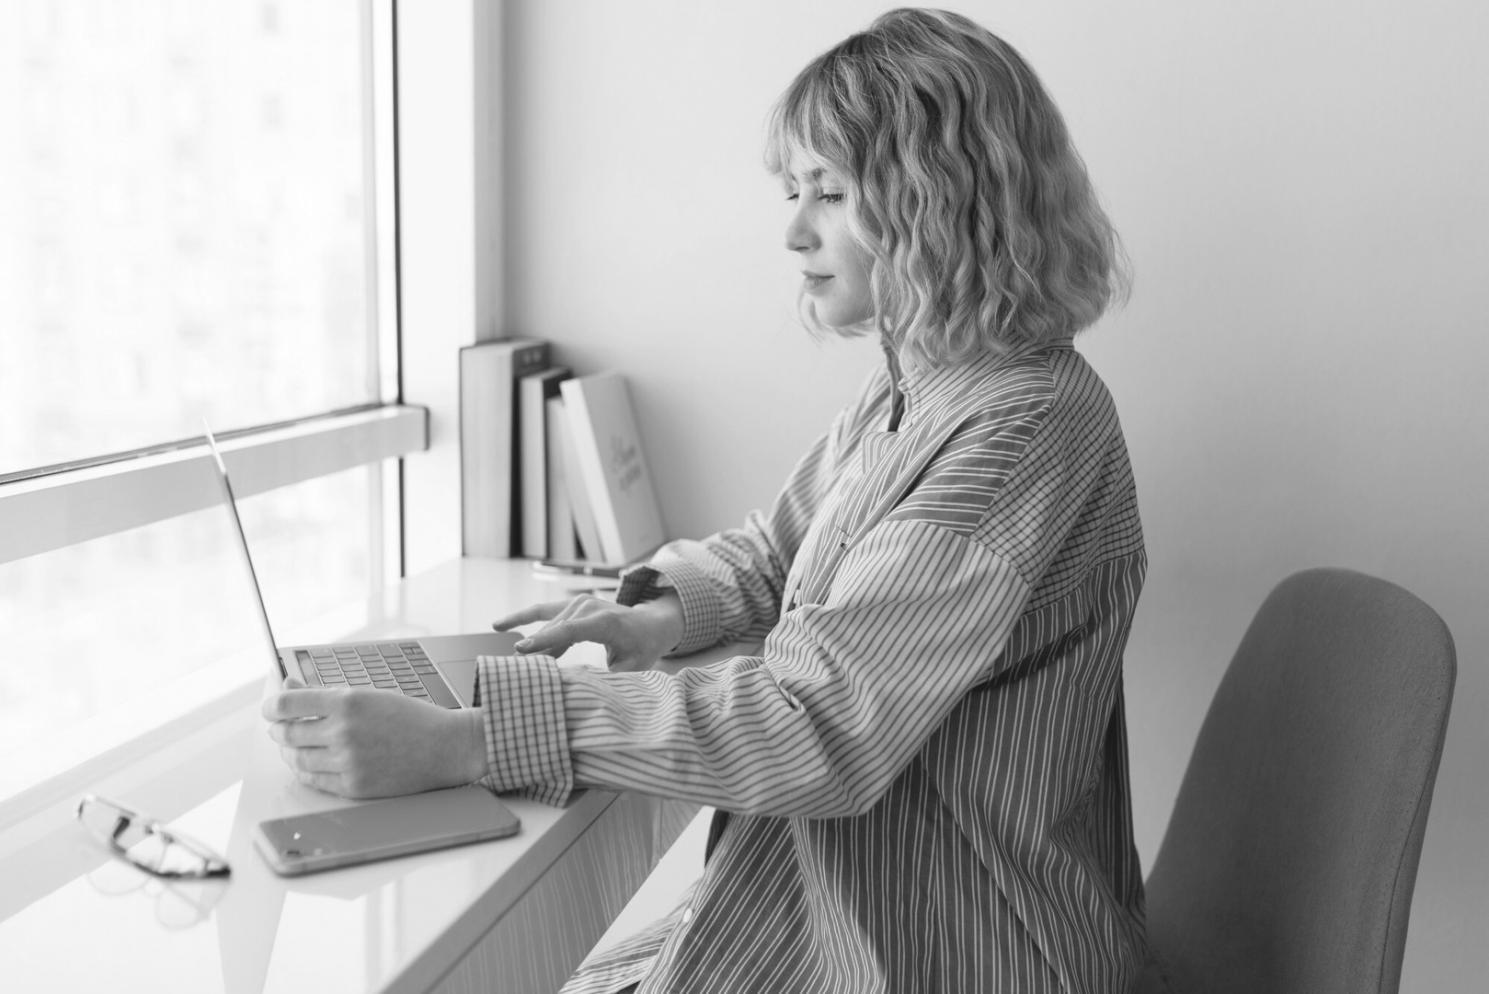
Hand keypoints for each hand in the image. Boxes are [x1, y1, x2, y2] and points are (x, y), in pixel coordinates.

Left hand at [262, 679, 486, 797]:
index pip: (288, 704)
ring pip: (296, 759)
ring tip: (295, 745)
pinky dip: (305, 770)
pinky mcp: (353, 786)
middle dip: (279, 729)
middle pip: (287, 733)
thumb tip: (289, 686)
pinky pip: (313, 780)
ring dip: (289, 751)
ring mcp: (348, 761)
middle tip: (281, 727)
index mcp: (348, 702)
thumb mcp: (369, 694)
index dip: (272, 705)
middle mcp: (344, 732)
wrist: (445, 747)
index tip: (270, 708)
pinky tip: (310, 762)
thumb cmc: (410, 717)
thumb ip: (325, 693)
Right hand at [493, 590, 683, 671]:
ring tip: (508, 663)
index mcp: (604, 622)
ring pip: (546, 625)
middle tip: (510, 672)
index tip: (520, 650)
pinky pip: (542, 612)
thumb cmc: (642, 646)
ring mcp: (578, 604)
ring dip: (529, 644)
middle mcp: (588, 607)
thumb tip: (583, 692)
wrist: (651, 623)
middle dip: (532, 650)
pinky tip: (500, 625)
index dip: (544, 641)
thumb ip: (609, 678)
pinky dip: (522, 619)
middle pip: (552, 630)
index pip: (569, 630)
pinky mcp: (571, 606)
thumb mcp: (632, 668)